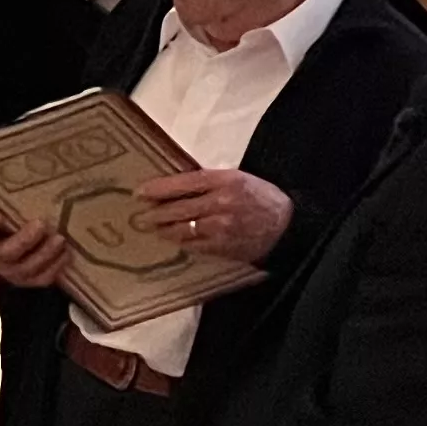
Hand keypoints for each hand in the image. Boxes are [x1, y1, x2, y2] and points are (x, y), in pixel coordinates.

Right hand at [0, 209, 73, 289]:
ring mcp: (10, 272)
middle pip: (7, 253)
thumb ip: (4, 203)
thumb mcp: (1, 210)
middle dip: (26, 240)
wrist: (9, 245)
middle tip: (42, 224)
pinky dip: (56, 267)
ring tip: (60, 239)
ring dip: (46, 254)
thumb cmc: (8, 223)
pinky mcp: (28, 281)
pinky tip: (65, 254)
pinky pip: (42, 279)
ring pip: (27, 268)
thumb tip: (17, 185)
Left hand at [133, 167, 292, 265]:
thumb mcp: (237, 178)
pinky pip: (194, 246)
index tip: (140, 192)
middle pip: (178, 209)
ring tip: (153, 228)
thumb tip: (175, 186)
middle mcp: (220, 204)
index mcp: (224, 181)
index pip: (183, 183)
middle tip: (139, 216)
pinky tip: (175, 239)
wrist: (287, 226)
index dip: (158, 189)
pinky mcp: (223, 247)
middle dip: (154, 213)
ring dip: (164, 230)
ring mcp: (221, 228)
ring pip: (182, 229)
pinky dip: (182, 242)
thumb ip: (208, 181)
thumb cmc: (261, 197)